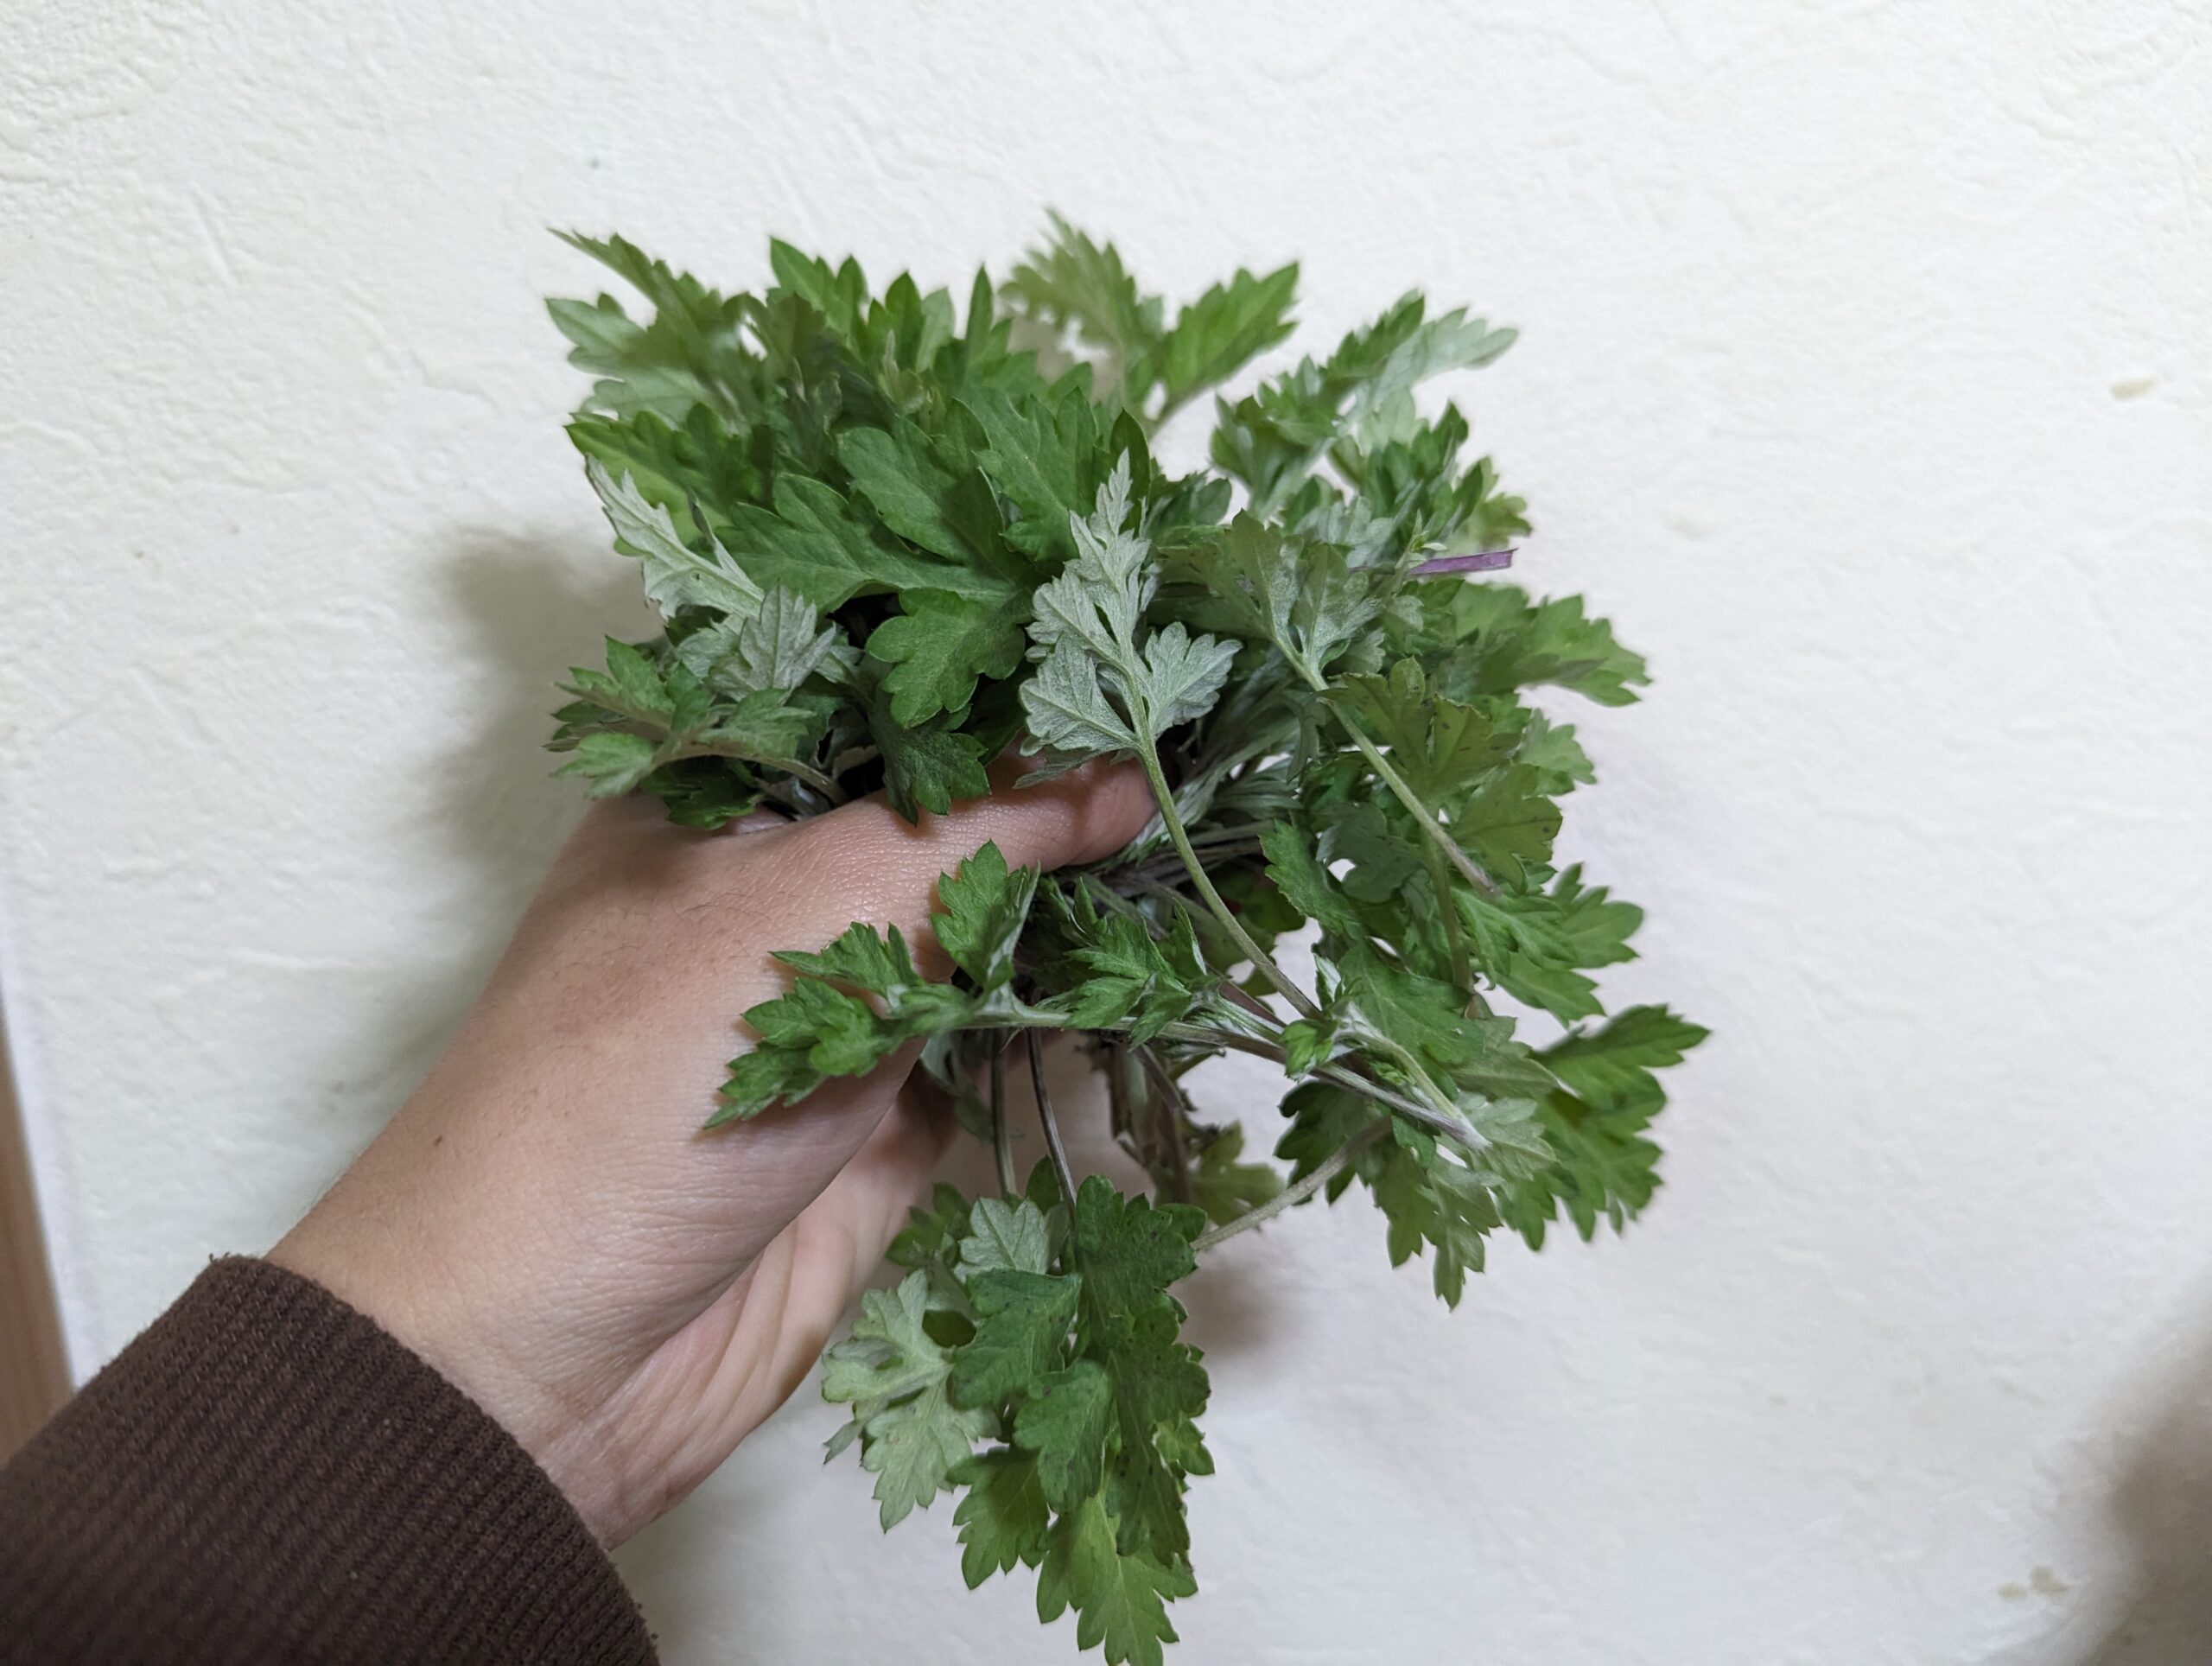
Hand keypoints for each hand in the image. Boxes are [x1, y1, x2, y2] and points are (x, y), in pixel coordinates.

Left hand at [269, 761, 1151, 1545]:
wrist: (549, 1357)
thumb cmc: (638, 1082)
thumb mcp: (811, 910)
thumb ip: (979, 838)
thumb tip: (1125, 776)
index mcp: (714, 799)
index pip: (880, 701)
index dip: (1000, 677)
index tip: (1129, 643)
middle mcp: (774, 893)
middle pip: (944, 822)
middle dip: (1061, 794)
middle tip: (1198, 741)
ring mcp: (831, 1013)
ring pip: (983, 937)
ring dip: (1082, 908)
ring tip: (1210, 842)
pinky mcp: (881, 1124)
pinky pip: (1000, 1052)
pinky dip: (1072, 1021)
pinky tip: (1167, 968)